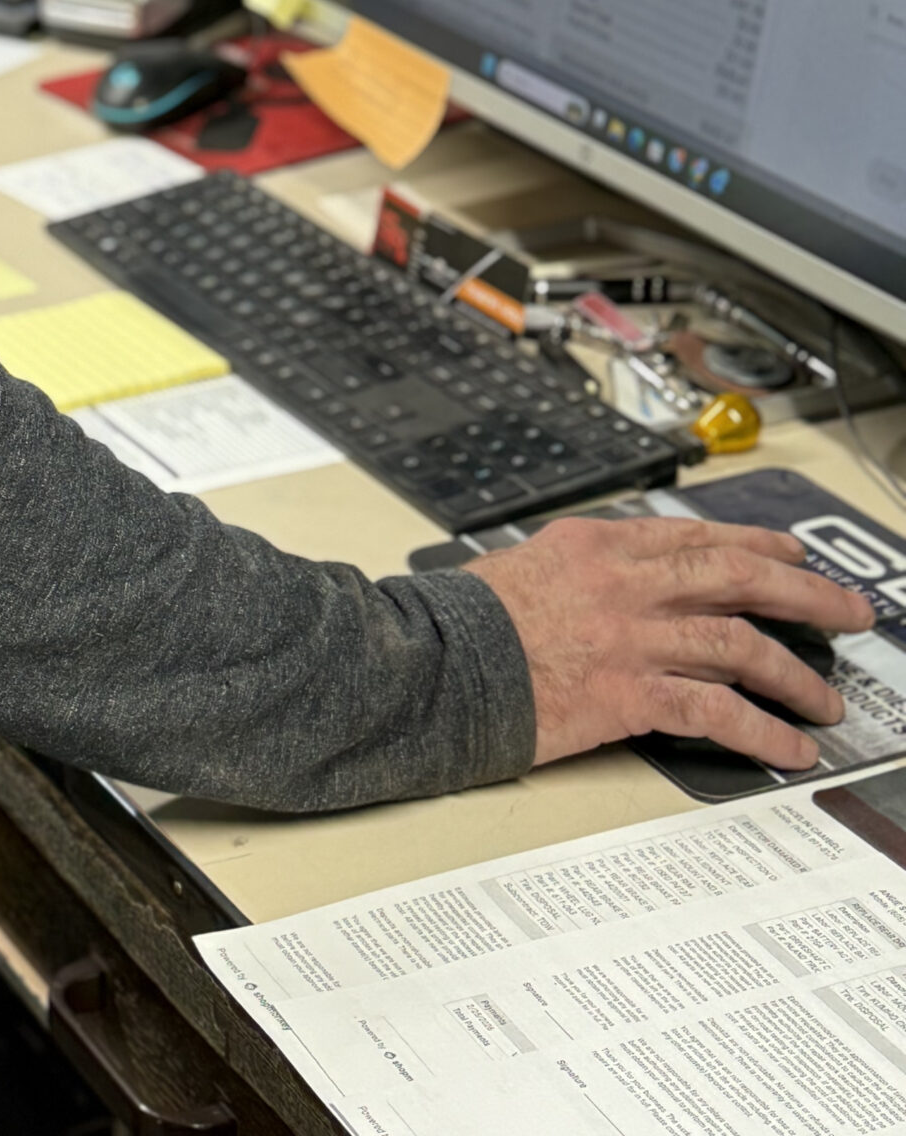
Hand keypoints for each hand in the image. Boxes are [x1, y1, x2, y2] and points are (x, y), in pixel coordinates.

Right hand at [465, 514, 874, 768]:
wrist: (432, 665)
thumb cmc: (469, 622)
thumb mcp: (531, 565)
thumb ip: (589, 570)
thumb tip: (633, 583)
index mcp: (599, 543)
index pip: (698, 536)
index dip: (758, 545)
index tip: (791, 555)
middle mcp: (624, 582)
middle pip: (739, 576)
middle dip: (806, 594)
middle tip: (848, 612)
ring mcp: (631, 637)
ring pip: (740, 643)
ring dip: (795, 673)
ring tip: (826, 700)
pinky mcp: (628, 695)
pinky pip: (715, 711)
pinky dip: (761, 730)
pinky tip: (787, 746)